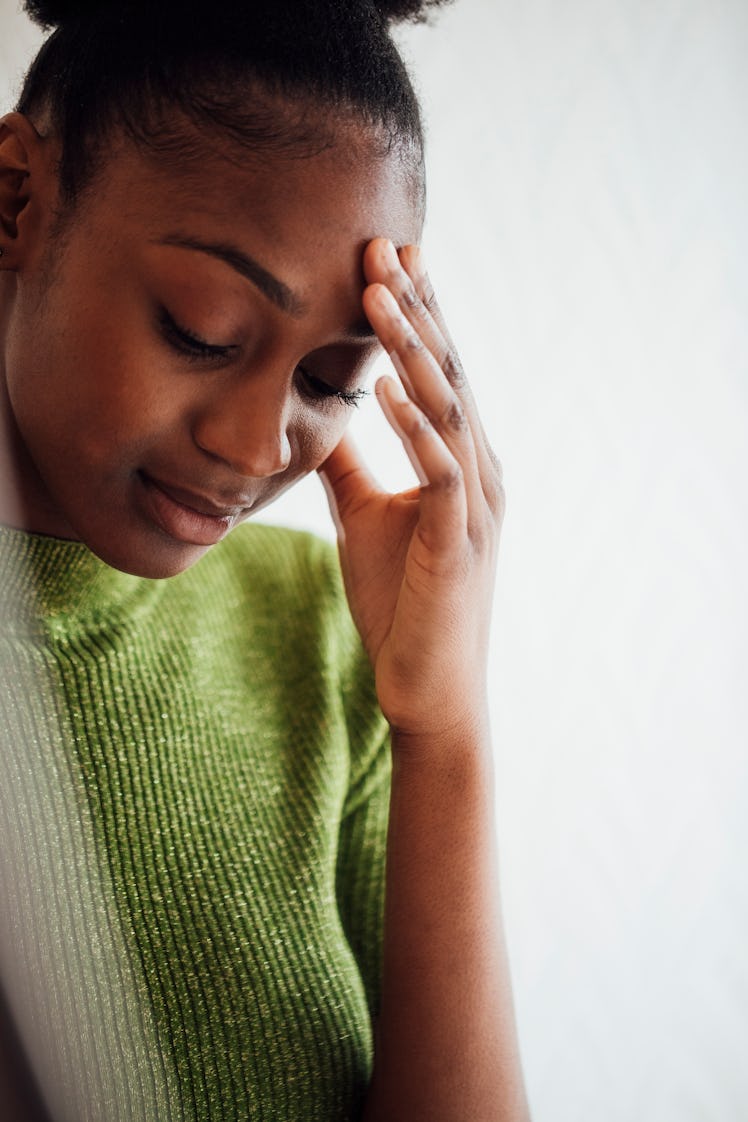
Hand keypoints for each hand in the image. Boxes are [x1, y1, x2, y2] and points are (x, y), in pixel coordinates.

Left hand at [319, 238, 504, 741]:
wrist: (428, 686)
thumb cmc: (402, 603)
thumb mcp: (366, 518)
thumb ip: (351, 465)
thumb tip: (321, 420)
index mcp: (461, 462)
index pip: (439, 373)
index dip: (417, 315)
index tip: (387, 257)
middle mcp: (480, 472)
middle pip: (448, 374)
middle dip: (416, 309)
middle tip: (383, 246)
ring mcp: (476, 507)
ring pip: (447, 410)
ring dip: (413, 350)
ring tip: (379, 293)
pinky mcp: (458, 543)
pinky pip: (441, 472)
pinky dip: (414, 428)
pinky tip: (383, 387)